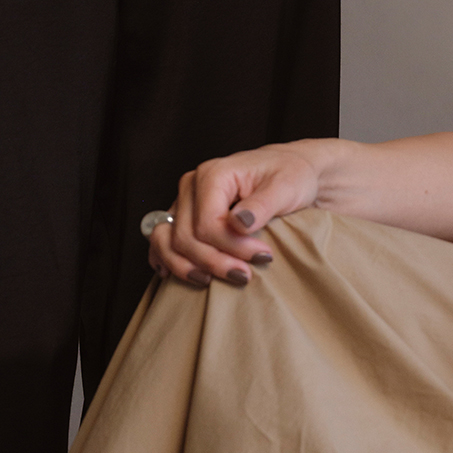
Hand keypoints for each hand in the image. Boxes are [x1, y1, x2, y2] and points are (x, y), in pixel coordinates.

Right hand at [149, 143, 322, 288]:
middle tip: (245, 276)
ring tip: (210, 281)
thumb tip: (238, 223)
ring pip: (165, 241)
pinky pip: (161, 240)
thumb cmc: (290, 176)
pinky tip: (174, 274)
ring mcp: (184, 201)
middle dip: (214, 262)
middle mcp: (191, 186)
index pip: (207, 224)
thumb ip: (261, 206)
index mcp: (213, 174)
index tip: (263, 257)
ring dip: (185, 267)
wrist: (291, 170)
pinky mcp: (184, 215)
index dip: (232, 248)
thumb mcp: (285, 188)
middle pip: (186, 237)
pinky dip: (166, 259)